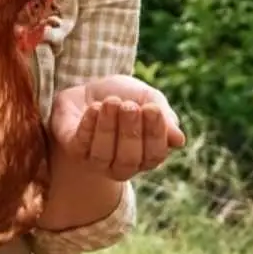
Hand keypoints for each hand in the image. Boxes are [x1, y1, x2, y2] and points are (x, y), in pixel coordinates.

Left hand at [49, 74, 186, 181]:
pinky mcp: (74, 150)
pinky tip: (94, 108)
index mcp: (146, 155)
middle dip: (130, 131)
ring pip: (103, 155)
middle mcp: (122, 165)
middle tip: (129, 106)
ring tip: (111, 103)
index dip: (155, 134)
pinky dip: (89, 126)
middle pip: (129, 159)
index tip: (152, 108)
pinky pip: (81, 145)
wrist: (89, 88)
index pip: (154, 154)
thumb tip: (178, 140)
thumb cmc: (125, 97)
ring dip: (108, 127)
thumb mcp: (148, 98)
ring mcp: (96, 161)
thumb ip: (164, 116)